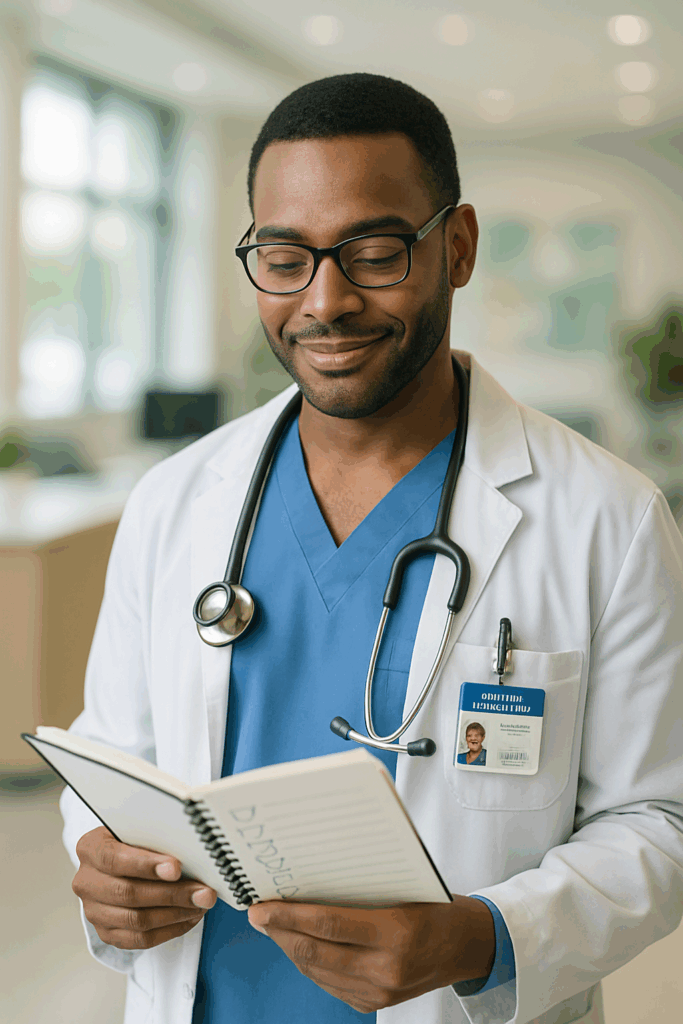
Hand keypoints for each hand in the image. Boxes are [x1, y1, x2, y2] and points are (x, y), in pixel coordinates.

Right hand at [72, 826, 216, 949]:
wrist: (121, 862)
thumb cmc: (135, 841)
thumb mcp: (139, 830)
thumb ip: (156, 838)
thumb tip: (192, 851)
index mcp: (90, 848)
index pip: (114, 859)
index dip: (145, 865)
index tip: (176, 868)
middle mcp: (86, 882)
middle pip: (128, 894)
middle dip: (172, 894)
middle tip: (203, 892)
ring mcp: (93, 911)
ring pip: (137, 920)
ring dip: (176, 914)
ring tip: (201, 904)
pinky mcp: (107, 933)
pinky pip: (140, 940)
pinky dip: (170, 930)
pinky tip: (189, 918)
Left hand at [247, 896, 494, 1013]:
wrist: (468, 946)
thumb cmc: (437, 906)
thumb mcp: (405, 887)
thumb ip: (362, 890)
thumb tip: (310, 880)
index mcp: (396, 932)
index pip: (328, 925)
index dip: (289, 916)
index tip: (261, 906)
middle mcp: (386, 969)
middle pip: (315, 952)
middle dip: (279, 932)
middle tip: (257, 914)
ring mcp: (379, 992)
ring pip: (317, 970)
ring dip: (290, 947)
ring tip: (273, 926)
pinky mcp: (373, 1003)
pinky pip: (328, 982)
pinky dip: (309, 962)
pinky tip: (298, 944)